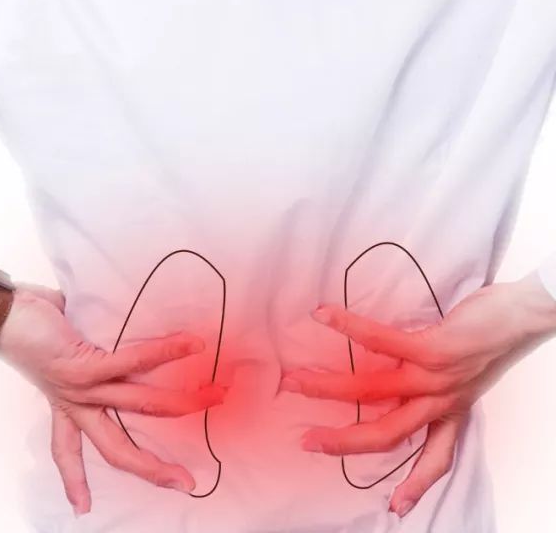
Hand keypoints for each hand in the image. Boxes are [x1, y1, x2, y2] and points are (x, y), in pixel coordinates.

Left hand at [0, 282, 225, 516]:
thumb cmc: (24, 322)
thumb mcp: (56, 349)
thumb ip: (85, 351)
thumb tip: (113, 326)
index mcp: (62, 403)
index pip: (66, 449)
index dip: (74, 480)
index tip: (81, 509)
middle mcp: (72, 402)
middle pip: (114, 450)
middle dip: (152, 469)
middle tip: (185, 483)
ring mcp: (79, 388)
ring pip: (138, 406)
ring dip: (181, 402)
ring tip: (215, 395)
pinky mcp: (83, 366)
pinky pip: (131, 362)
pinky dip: (164, 353)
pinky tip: (190, 344)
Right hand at [280, 271, 555, 517]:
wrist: (527, 315)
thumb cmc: (493, 336)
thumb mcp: (470, 375)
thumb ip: (439, 386)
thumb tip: (403, 376)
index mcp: (452, 411)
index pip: (437, 458)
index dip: (416, 485)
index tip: (395, 507)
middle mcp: (442, 402)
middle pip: (386, 434)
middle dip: (342, 441)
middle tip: (307, 441)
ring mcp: (437, 378)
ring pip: (372, 391)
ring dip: (327, 387)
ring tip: (295, 381)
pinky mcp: (434, 349)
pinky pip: (382, 341)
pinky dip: (349, 327)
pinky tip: (323, 315)